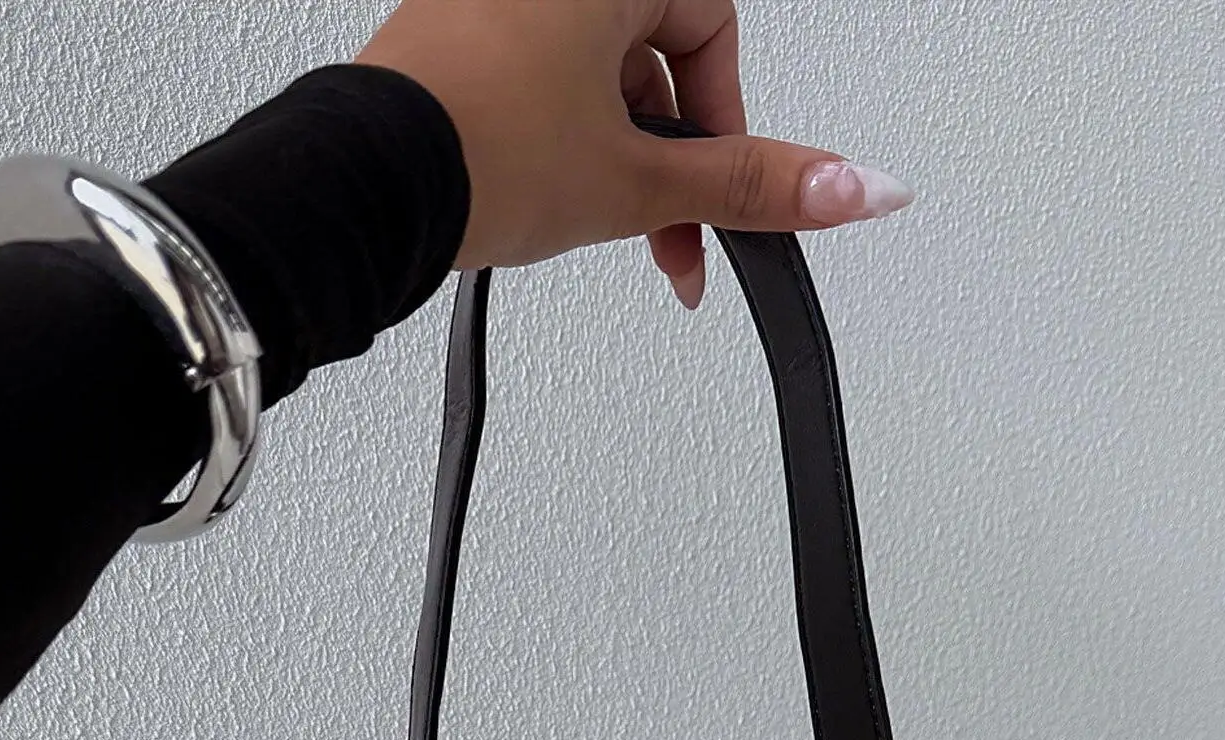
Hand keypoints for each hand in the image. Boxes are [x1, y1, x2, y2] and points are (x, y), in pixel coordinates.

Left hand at [353, 0, 912, 308]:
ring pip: (590, 74)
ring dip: (609, 158)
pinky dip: (552, 138)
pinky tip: (535, 195)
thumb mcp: (639, 182)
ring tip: (588, 220)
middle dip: (664, 157)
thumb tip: (861, 187)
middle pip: (652, 54)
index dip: (719, 124)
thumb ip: (753, 187)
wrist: (362, 190)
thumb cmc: (477, 151)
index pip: (710, 29)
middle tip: (661, 232)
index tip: (704, 196)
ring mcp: (489, 1)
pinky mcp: (446, 39)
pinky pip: (532, 78)